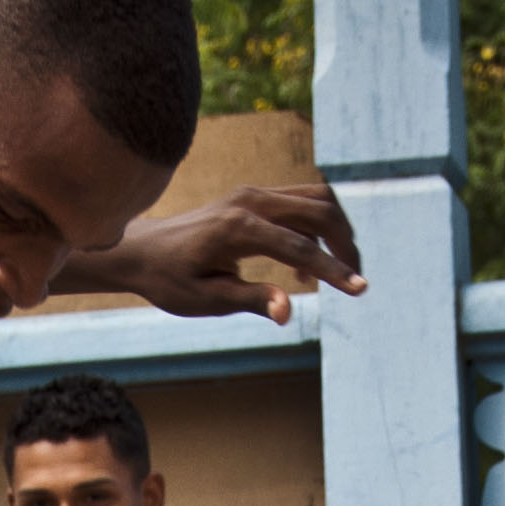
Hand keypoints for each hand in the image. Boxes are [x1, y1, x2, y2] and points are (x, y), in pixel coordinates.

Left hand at [73, 184, 366, 323]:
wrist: (142, 251)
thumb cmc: (171, 280)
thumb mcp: (206, 299)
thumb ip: (250, 300)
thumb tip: (288, 312)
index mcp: (239, 228)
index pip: (301, 246)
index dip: (334, 270)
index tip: (361, 290)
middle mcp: (250, 201)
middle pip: (320, 209)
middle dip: (346, 244)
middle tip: (355, 280)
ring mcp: (252, 193)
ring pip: (315, 199)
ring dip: (335, 232)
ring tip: (335, 273)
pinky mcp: (253, 196)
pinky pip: (299, 202)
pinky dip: (315, 228)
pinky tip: (302, 267)